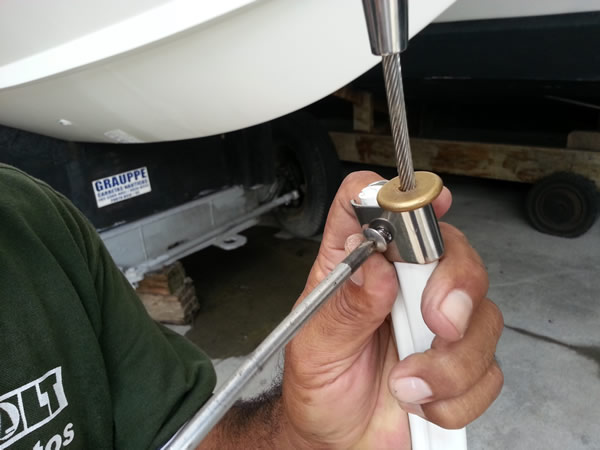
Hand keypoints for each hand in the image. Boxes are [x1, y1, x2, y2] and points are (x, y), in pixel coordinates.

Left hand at [281, 171, 503, 448]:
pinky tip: (421, 402)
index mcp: (355, 268)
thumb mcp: (315, 349)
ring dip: (449, 361)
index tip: (420, 204)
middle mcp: (402, 285)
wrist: (339, 438)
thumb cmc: (319, 387)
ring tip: (406, 385)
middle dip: (454, 284)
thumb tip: (372, 264)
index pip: (369, 208)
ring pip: (482, 313)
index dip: (394, 194)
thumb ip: (344, 308)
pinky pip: (488, 369)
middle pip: (451, 249)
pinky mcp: (461, 361)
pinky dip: (457, 394)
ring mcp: (435, 322)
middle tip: (436, 321)